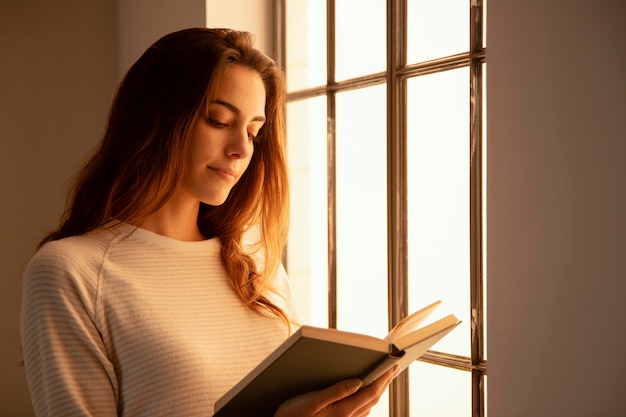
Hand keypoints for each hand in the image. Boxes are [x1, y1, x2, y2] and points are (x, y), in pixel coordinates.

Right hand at [274, 365, 398, 416]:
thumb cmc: (292, 416)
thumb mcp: (311, 400)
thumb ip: (336, 391)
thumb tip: (358, 381)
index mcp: (343, 411)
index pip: (371, 392)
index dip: (384, 378)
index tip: (393, 365)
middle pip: (373, 399)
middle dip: (384, 383)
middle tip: (392, 368)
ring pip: (367, 406)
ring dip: (376, 391)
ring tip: (381, 377)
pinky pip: (359, 411)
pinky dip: (366, 400)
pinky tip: (362, 393)